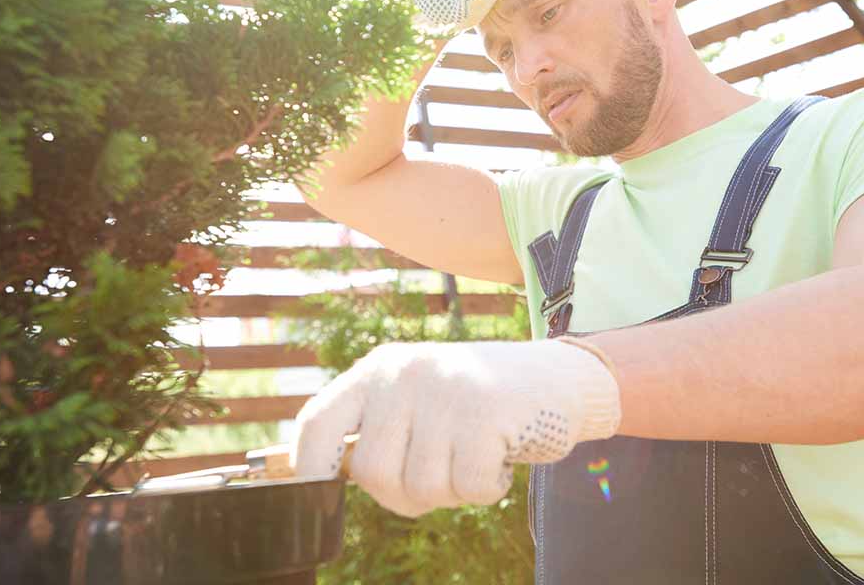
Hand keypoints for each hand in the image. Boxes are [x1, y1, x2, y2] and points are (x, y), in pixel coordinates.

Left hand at [291, 339, 620, 517]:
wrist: (556, 378)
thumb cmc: (475, 404)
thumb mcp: (418, 399)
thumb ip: (378, 430)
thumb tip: (329, 476)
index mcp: (380, 370)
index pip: (319, 422)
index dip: (308, 465)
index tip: (315, 493)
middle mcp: (406, 374)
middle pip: (372, 471)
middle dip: (403, 493)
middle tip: (442, 474)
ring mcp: (447, 391)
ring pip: (422, 487)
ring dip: (453, 491)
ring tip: (475, 454)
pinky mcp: (487, 413)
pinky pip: (469, 486)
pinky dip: (488, 488)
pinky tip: (500, 457)